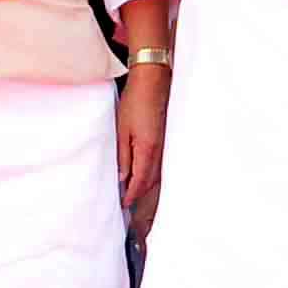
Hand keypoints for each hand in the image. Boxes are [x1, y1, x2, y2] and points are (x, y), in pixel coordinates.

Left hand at [117, 66, 168, 208]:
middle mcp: (160, 151)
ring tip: (135, 193)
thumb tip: (123, 178)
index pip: (140, 181)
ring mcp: (165, 145)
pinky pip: (160, 163)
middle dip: (140, 195)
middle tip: (129, 204)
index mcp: (147, 150)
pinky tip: (145, 174)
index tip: (125, 205)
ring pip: (157, 174)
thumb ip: (123, 156)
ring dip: (146, 185)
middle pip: (150, 181)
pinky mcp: (165, 139)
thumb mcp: (122, 130)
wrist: (153, 82)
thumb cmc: (135, 102)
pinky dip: (152, 173)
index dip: (132, 195)